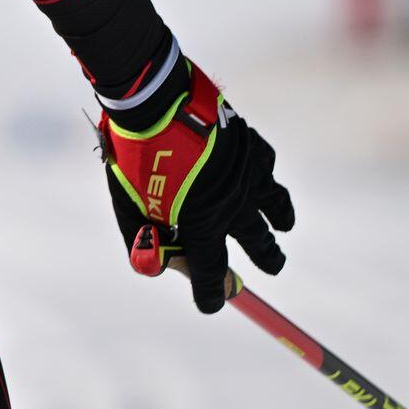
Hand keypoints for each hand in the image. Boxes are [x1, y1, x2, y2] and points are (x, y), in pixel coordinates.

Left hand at [99, 58, 295, 313]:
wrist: (157, 104)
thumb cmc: (135, 157)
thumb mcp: (127, 204)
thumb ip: (141, 239)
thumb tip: (154, 269)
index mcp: (201, 226)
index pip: (212, 274)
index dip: (211, 294)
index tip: (211, 304)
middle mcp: (232, 208)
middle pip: (257, 244)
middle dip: (265, 258)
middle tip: (272, 267)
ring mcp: (247, 179)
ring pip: (273, 211)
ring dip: (278, 226)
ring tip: (281, 231)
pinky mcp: (253, 151)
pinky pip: (268, 175)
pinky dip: (271, 187)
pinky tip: (269, 188)